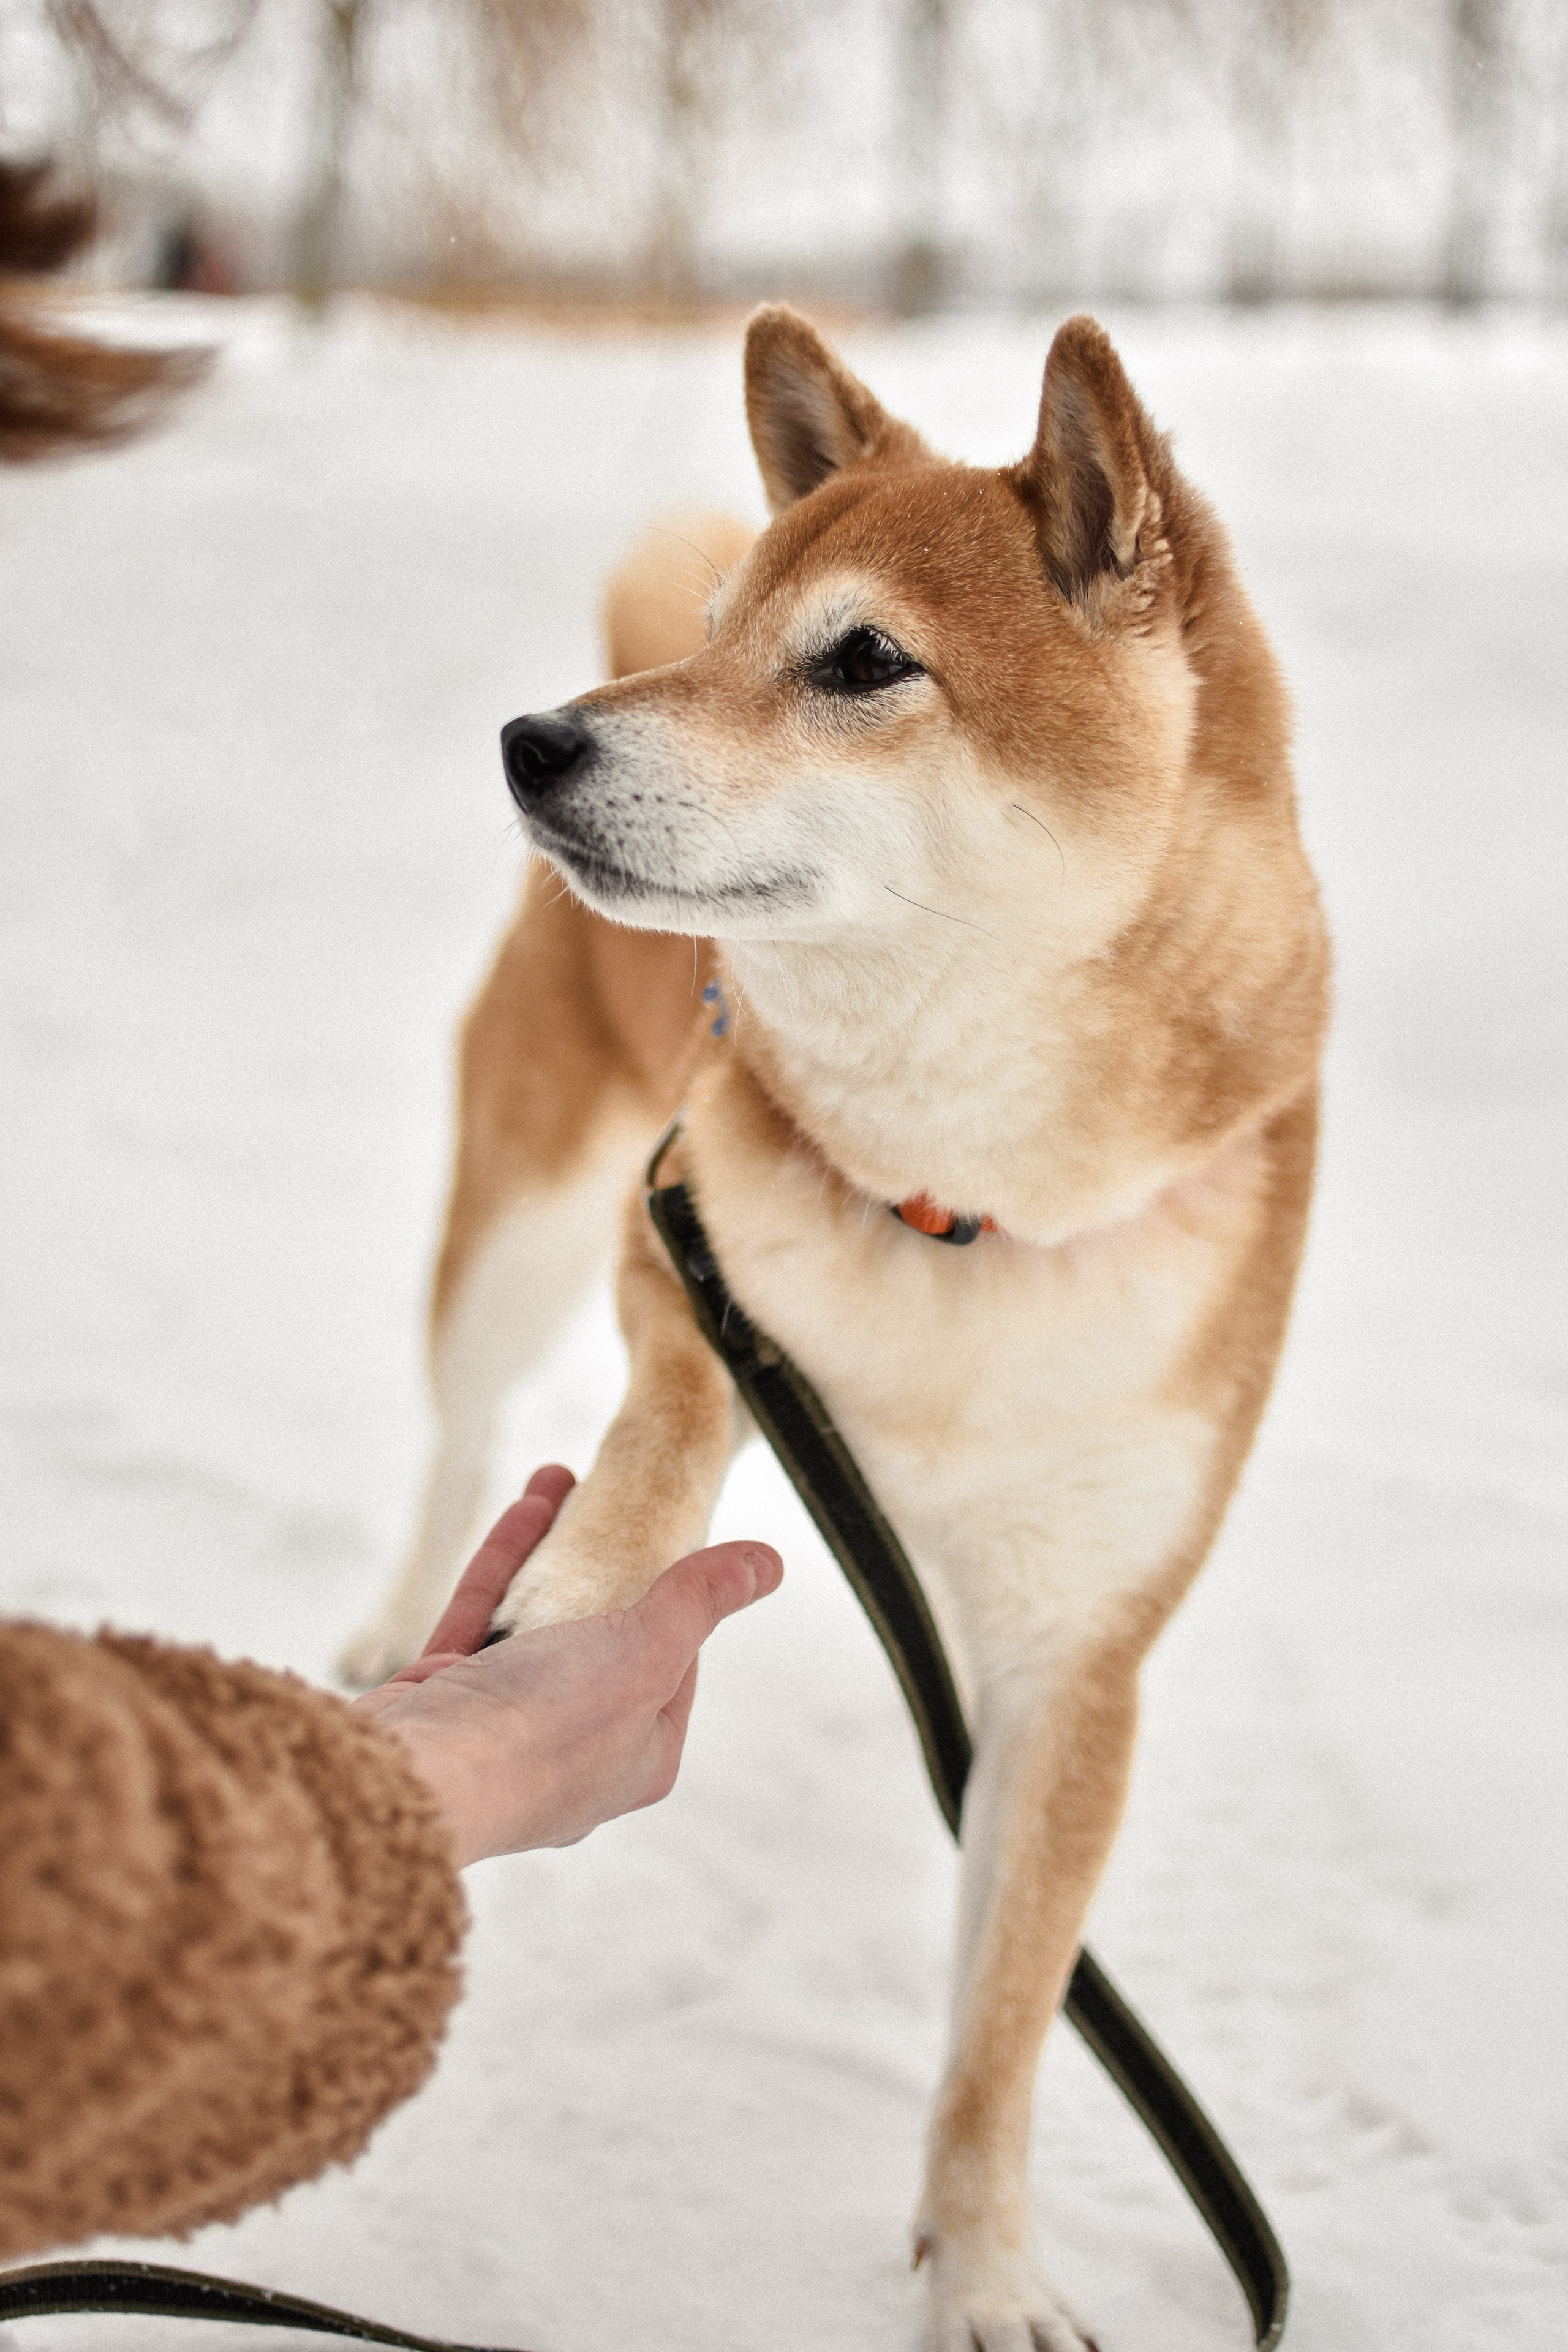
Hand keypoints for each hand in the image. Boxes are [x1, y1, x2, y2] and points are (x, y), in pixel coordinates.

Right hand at [353, 1467, 781, 1864]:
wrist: (419, 1774)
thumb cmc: (544, 1728)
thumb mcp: (646, 1653)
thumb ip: (700, 1602)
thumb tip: (770, 1565)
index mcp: (635, 1757)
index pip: (674, 1670)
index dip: (679, 1604)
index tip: (677, 1543)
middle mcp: (570, 1747)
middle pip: (597, 1639)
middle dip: (603, 1563)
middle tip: (613, 1500)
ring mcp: (501, 1723)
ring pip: (534, 1618)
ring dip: (551, 1546)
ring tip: (564, 1475)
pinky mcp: (445, 1695)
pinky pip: (480, 1615)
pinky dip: (504, 1559)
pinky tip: (527, 1502)